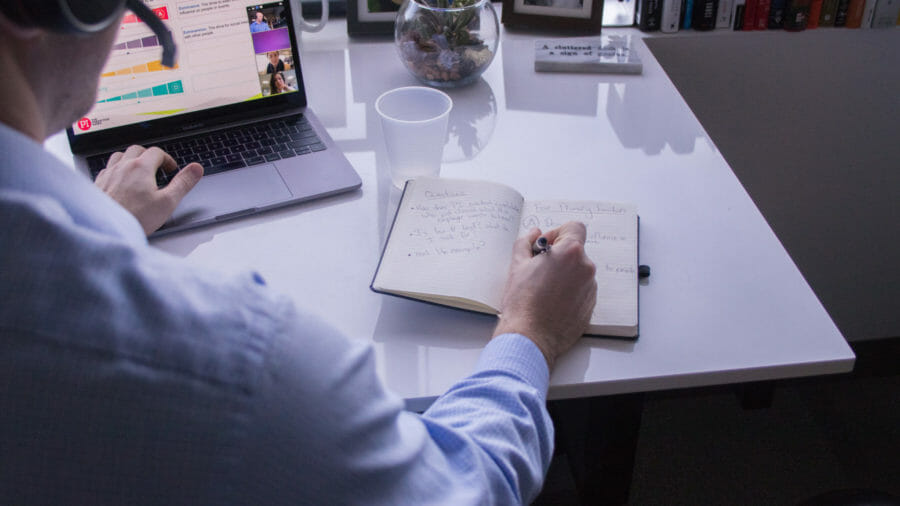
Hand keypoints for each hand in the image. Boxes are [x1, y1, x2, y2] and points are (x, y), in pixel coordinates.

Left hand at [94, 145, 202, 235]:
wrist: (106, 228)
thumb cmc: (135, 217)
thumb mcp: (168, 202)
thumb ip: (183, 183)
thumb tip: (196, 168)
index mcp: (141, 167)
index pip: (156, 152)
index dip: (167, 159)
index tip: (171, 168)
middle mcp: (122, 166)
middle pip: (137, 150)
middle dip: (149, 156)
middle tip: (157, 167)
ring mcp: (108, 174)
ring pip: (119, 156)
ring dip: (131, 159)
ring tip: (138, 170)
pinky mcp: (98, 184)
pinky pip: (107, 169)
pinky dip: (116, 170)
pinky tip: (120, 180)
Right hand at [493, 222, 596, 370]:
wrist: (530, 337)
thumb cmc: (522, 302)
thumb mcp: (517, 265)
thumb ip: (526, 243)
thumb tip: (534, 233)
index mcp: (570, 252)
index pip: (574, 227)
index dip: (559, 232)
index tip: (546, 244)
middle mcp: (586, 267)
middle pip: (575, 251)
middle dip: (558, 256)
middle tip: (539, 270)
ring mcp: (590, 288)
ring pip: (578, 271)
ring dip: (564, 274)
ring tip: (543, 290)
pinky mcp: (591, 305)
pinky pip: (581, 290)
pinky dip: (569, 291)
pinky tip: (551, 302)